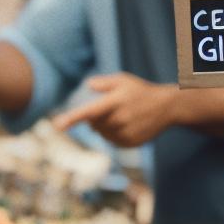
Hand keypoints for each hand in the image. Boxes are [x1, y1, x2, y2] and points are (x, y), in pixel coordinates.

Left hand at [51, 74, 175, 147]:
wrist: (166, 107)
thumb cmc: (140, 91)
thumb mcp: (123, 80)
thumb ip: (104, 83)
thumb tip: (88, 85)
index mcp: (116, 102)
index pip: (89, 112)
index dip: (72, 118)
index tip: (57, 125)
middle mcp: (120, 119)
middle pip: (94, 124)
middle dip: (95, 119)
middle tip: (109, 109)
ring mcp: (126, 133)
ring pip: (102, 134)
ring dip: (104, 127)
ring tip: (120, 116)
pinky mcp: (130, 143)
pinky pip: (112, 141)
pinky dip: (113, 134)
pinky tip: (126, 125)